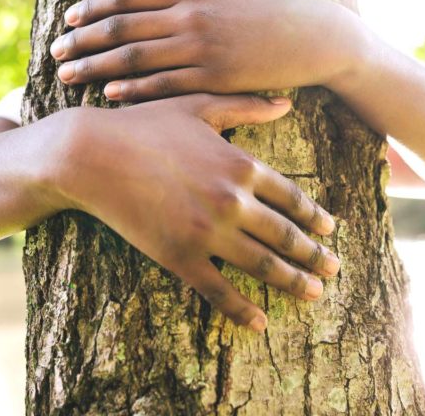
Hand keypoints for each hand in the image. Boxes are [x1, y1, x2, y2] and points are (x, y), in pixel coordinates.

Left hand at [49, 0, 362, 101]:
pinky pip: (164, 85)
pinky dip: (133, 90)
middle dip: (83, 40)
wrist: (319, 39)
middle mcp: (191, 18)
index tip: (70, 17)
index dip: (94, 7)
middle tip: (55, 50)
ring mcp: (202, 50)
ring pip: (135, 59)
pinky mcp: (215, 78)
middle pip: (122, 28)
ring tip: (69, 75)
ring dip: (97, 67)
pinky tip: (109, 94)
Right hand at [54, 94, 339, 331]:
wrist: (91, 154)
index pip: (291, 197)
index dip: (314, 217)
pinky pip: (219, 290)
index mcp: (240, 164)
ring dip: (293, 282)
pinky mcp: (179, 256)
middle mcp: (232, 200)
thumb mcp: (198, 106)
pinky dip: (242, 309)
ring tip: (314, 294)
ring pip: (263, 265)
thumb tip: (286, 102)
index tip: (329, 231)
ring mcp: (207, 232)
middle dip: (314, 255)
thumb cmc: (143, 124)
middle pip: (285, 235)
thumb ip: (246, 107)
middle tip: (334, 270)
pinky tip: (259, 322)